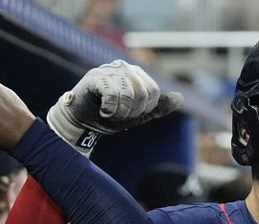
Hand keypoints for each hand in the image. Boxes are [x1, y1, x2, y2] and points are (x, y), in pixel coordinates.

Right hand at [47, 60, 183, 154]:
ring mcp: (109, 69)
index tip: (128, 114)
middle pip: (143, 94)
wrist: (80, 121)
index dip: (143, 110)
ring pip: (129, 95)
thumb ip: (157, 108)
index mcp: (137, 74)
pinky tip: (101, 109)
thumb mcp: (136, 115)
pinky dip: (109, 109)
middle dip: (131, 112)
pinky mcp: (95, 76)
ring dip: (119, 112)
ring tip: (108, 112)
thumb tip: (179, 98)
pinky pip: (113, 94)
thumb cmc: (107, 116)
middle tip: (117, 115)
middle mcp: (125, 67)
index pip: (153, 93)